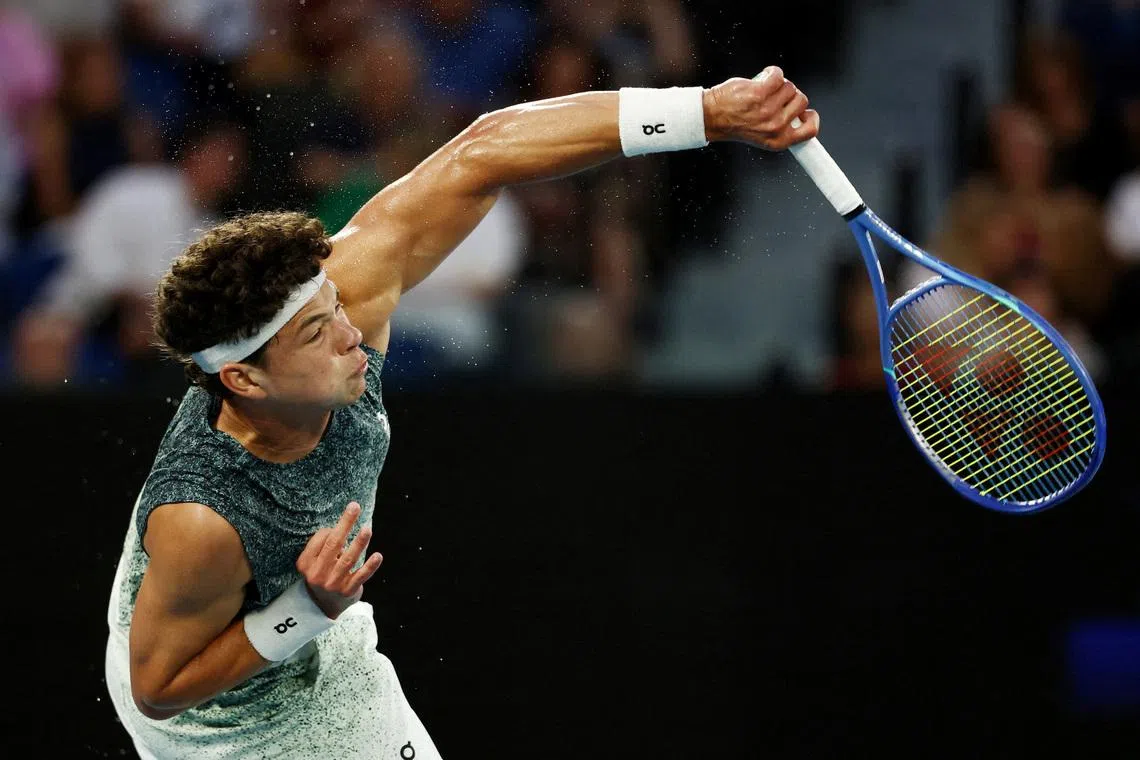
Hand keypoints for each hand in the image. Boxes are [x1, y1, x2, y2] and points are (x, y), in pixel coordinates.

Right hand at [295, 502, 382, 618]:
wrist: (322, 606)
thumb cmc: (322, 574)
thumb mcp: (314, 562)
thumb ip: (323, 546)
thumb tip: (340, 527)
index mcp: (306, 563)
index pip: (320, 539)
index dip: (332, 529)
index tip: (339, 526)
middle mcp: (317, 574)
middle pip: (333, 545)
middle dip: (345, 524)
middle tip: (355, 507)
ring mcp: (333, 583)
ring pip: (348, 559)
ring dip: (359, 543)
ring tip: (367, 529)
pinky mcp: (347, 591)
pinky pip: (360, 576)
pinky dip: (370, 566)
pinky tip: (378, 555)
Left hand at [702, 66, 819, 149]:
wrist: (712, 117)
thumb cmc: (736, 123)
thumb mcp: (763, 135)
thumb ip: (783, 127)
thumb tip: (802, 114)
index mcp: (779, 140)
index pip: (810, 131)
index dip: (812, 118)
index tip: (806, 114)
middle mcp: (776, 127)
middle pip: (802, 101)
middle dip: (791, 96)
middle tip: (776, 97)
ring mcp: (768, 110)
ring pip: (790, 87)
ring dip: (779, 84)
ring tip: (765, 89)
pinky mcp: (760, 93)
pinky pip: (778, 75)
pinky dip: (772, 72)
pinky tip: (763, 77)